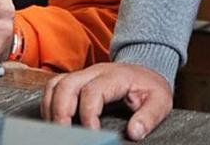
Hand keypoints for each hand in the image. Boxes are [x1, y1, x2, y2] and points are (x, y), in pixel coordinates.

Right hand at [42, 62, 172, 141]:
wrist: (147, 71)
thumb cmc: (150, 88)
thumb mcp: (160, 101)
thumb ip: (149, 116)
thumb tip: (134, 132)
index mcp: (116, 76)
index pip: (93, 91)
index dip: (88, 115)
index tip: (92, 134)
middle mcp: (96, 72)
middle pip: (67, 85)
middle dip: (61, 112)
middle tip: (65, 137)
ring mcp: (84, 75)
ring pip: (56, 85)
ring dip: (51, 109)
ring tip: (57, 132)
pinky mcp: (77, 81)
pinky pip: (54, 87)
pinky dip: (49, 105)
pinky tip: (55, 123)